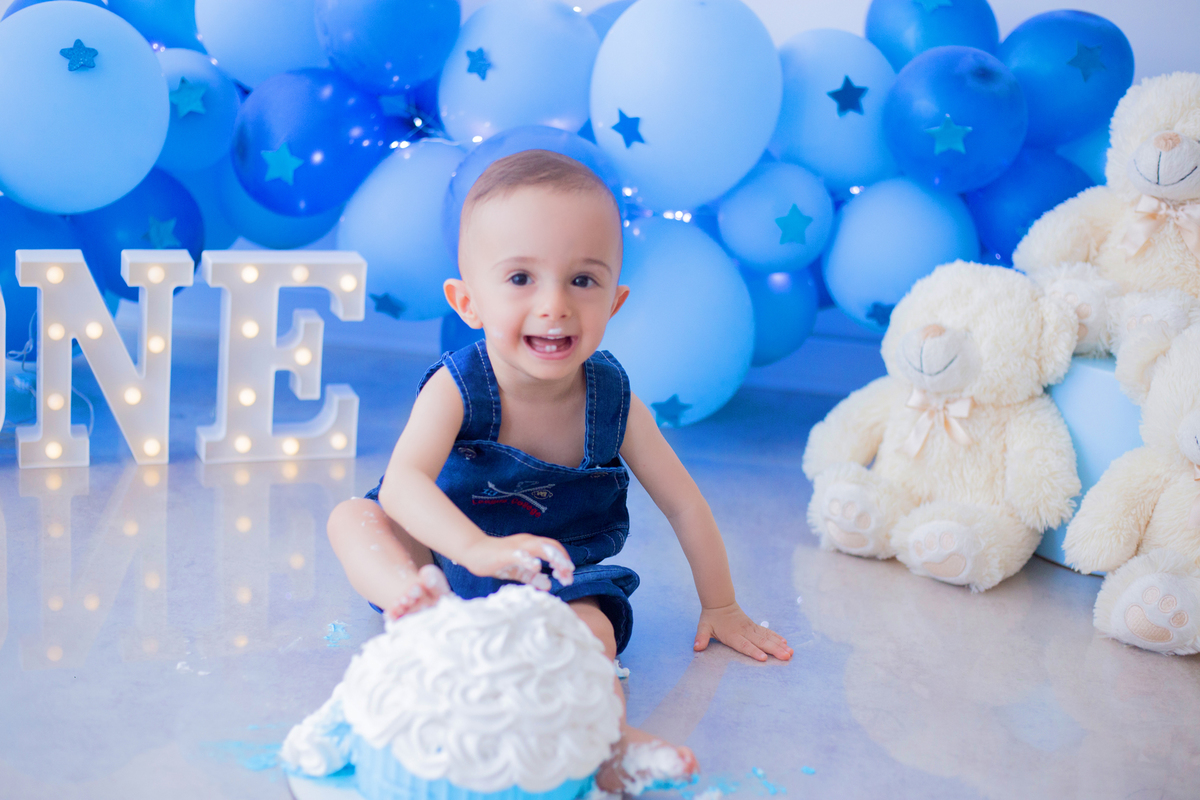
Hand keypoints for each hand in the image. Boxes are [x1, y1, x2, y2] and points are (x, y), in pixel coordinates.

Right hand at [459, 533, 574, 589]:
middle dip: (562, 560)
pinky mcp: (506, 553)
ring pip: (540, 547)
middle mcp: (527, 541)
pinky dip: (529, 560)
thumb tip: (549, 585)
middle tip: (569, 577)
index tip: (568, 576)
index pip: (553, 548)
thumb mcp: (517, 571)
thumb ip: (532, 577)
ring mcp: (517, 546)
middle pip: (551, 546)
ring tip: (561, 570)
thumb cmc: (496, 560)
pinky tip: (537, 566)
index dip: (563, 560)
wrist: (473, 552)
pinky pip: (520, 555)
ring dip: (553, 557)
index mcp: (531, 544)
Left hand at [694, 601, 792, 661]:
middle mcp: (744, 631)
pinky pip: (767, 632)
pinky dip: (776, 637)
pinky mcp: (754, 626)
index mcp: (732, 634)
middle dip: (774, 650)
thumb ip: (701, 638)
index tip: (764, 658)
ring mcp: (751, 628)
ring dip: (779, 645)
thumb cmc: (711, 618)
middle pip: (761, 642)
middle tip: (786, 657)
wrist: (720, 602)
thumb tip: (696, 647)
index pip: (744, 645)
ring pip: (767, 637)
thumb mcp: (703, 627)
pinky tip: (785, 643)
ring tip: (790, 652)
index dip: (753, 651)